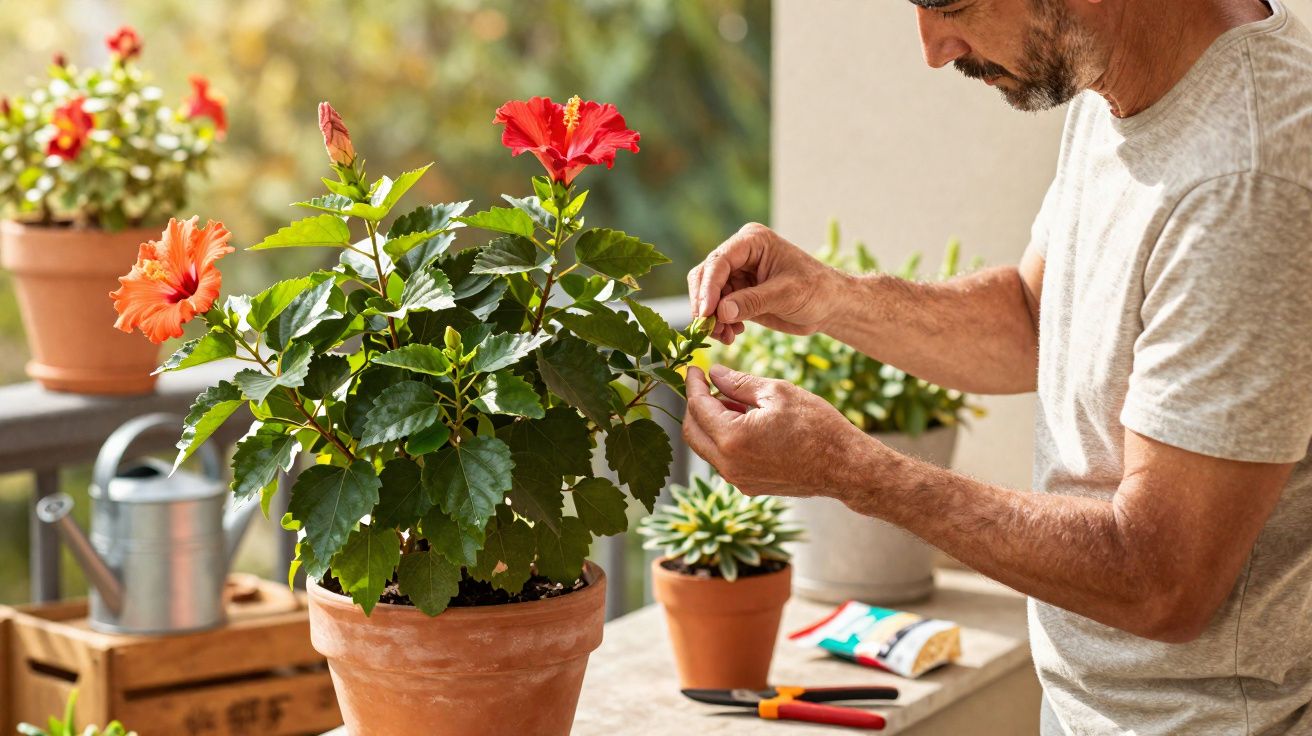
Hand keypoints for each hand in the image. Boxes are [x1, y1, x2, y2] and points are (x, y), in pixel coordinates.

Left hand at [682, 365, 874, 498]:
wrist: (845, 466)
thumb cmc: (817, 426)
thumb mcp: (777, 392)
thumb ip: (739, 383)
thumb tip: (715, 374)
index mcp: (732, 438)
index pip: (697, 407)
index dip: (693, 384)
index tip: (694, 369)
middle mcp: (728, 465)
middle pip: (692, 432)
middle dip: (695, 406)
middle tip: (708, 384)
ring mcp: (737, 480)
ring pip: (706, 448)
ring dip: (711, 423)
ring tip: (734, 401)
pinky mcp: (748, 486)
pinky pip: (723, 460)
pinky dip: (724, 439)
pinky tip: (744, 421)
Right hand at [687, 223, 842, 344]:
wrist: (830, 306)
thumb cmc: (816, 290)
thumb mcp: (787, 295)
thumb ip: (753, 301)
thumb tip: (721, 311)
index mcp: (752, 241)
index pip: (719, 261)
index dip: (708, 287)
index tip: (706, 313)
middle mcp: (739, 254)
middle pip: (705, 276)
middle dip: (705, 304)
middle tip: (710, 330)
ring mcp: (737, 274)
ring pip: (707, 295)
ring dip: (711, 318)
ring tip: (725, 337)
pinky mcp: (738, 294)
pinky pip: (717, 309)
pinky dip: (720, 324)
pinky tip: (732, 335)